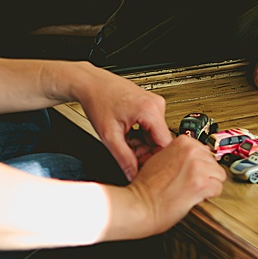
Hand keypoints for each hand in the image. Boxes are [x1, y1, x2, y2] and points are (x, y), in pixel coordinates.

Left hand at [69, 63, 172, 181]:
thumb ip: (123, 158)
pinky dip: (141, 135)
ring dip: (142, 144)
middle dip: (145, 152)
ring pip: (156, 134)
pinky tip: (128, 135)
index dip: (155, 159)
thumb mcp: (109, 135)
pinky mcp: (150, 105)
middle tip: (128, 157)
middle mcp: (157, 105)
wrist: (91, 84)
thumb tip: (133, 174)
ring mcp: (155, 104)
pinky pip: (152, 126)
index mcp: (150, 110)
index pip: (165, 144)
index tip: (143, 167)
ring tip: (124, 144)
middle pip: (161, 140)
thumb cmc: (98, 101)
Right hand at [120, 135, 224, 236]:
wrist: (138, 204)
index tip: (191, 172)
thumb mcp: (160, 158)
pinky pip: (218, 189)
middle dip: (205, 174)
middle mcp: (192, 151)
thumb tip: (194, 156)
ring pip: (219, 175)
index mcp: (183, 142)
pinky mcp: (201, 184)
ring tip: (191, 190)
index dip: (198, 165)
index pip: (205, 150)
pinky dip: (209, 195)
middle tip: (188, 184)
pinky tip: (195, 197)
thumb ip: (179, 154)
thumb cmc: (145, 187)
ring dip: (208, 185)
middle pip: (214, 162)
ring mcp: (198, 167)